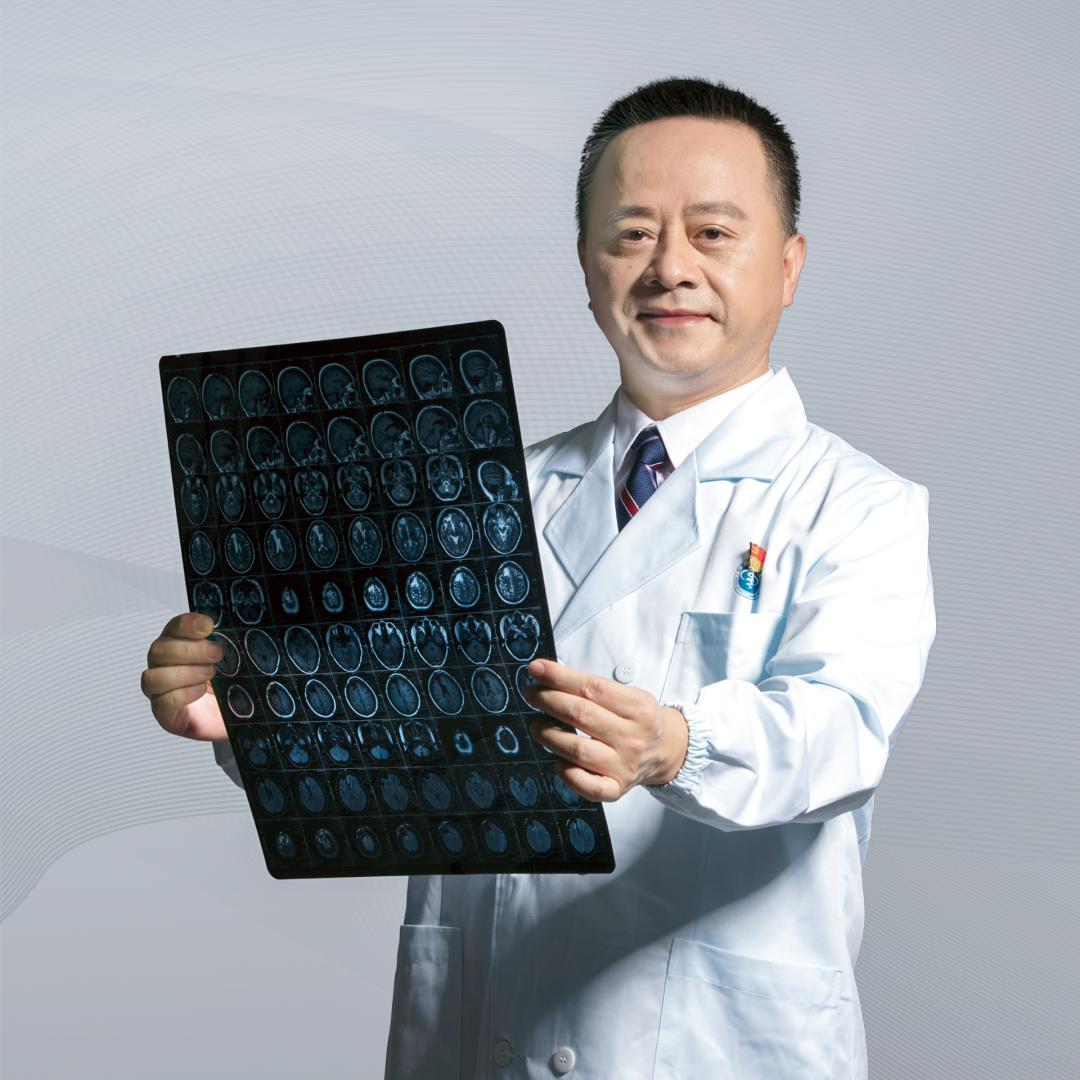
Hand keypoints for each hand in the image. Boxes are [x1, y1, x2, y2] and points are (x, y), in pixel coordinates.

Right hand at [141, 612, 226, 739]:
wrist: (240, 716)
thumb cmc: (232, 685)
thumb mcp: (235, 658)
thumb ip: (230, 642)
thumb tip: (235, 628)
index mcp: (179, 645)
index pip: (173, 628)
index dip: (187, 624)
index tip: (208, 626)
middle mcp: (164, 666)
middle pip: (159, 650)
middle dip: (190, 650)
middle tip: (217, 654)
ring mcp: (162, 691)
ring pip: (152, 677)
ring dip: (185, 673)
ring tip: (210, 674)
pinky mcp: (166, 715)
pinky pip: (162, 703)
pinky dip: (182, 694)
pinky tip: (201, 690)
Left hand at [524, 658, 688, 801]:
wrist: (666, 751)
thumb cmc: (638, 719)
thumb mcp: (629, 695)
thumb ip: (595, 688)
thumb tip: (549, 677)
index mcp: (638, 708)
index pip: (592, 688)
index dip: (559, 677)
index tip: (536, 669)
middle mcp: (633, 737)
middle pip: (581, 715)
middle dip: (548, 700)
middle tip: (531, 694)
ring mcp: (625, 765)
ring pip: (578, 750)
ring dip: (549, 735)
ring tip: (536, 724)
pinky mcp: (617, 788)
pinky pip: (589, 786)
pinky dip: (568, 775)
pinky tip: (557, 761)